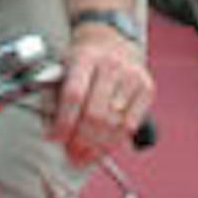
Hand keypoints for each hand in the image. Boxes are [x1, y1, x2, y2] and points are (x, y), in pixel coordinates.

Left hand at [50, 22, 152, 165]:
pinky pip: (131, 125)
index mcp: (84, 57)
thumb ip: (51, 101)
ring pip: (114, 123)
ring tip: (85, 156)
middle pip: (95, 113)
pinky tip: (103, 147)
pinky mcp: (146, 87)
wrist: (111, 40)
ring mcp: (131, 76)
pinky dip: (115, 142)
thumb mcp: (60, 70)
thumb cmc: (82, 62)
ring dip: (97, 147)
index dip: (64, 122)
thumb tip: (52, 134)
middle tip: (72, 155)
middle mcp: (110, 64)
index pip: (74, 95)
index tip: (55, 139)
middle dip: (81, 141)